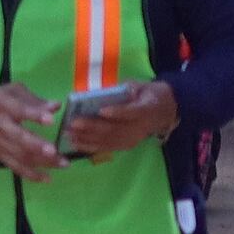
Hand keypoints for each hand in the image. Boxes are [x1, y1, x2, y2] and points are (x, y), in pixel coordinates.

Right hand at [0, 82, 66, 181]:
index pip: (21, 109)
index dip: (35, 114)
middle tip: (54, 151)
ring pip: (19, 155)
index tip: (51, 119)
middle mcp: (1, 124)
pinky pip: (14, 166)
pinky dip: (30, 174)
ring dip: (41, 162)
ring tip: (62, 164)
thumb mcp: (9, 91)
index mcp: (4, 104)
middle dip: (37, 145)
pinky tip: (47, 178)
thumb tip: (55, 106)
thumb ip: (32, 99)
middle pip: (19, 137)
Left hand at [63, 80, 179, 159]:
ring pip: (107, 140)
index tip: (101, 110)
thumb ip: (129, 87)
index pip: (131, 112)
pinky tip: (76, 143)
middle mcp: (139, 128)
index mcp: (146, 109)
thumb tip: (111, 90)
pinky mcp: (125, 146)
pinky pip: (106, 147)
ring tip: (69, 134)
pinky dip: (90, 146)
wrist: (164, 112)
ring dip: (86, 138)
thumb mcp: (144, 86)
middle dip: (92, 127)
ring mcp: (131, 139)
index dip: (117, 112)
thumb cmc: (151, 95)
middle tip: (74, 123)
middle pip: (114, 129)